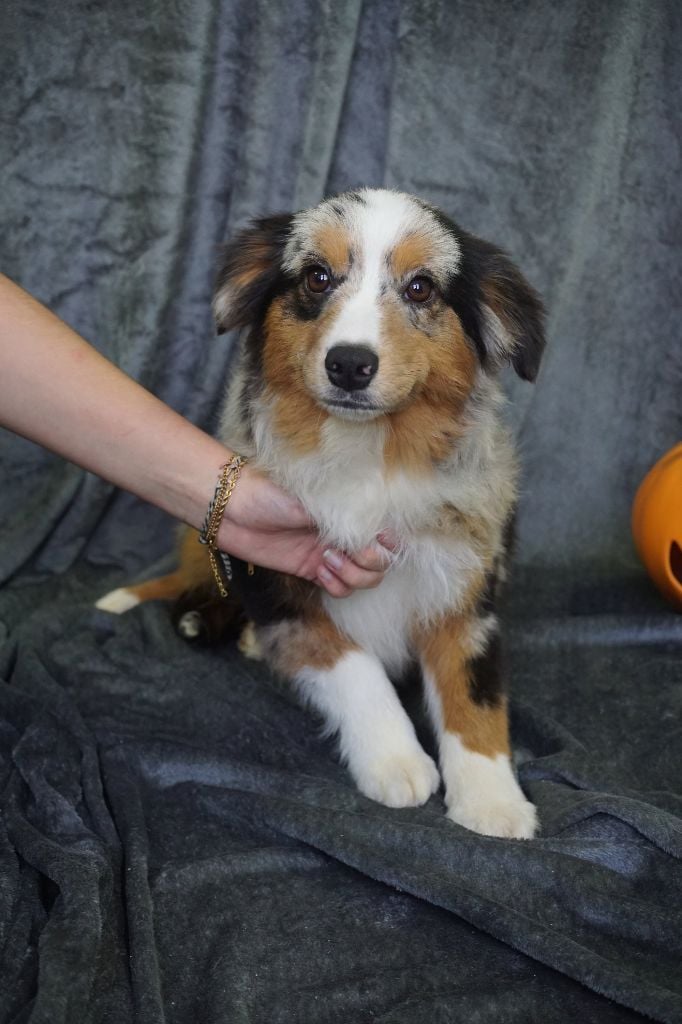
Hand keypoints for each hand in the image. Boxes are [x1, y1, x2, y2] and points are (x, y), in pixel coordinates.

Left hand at [218, 465, 390, 595]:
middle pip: (382, 562)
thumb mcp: (313, 499)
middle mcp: (345, 532)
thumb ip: (345, 517)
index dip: (391, 542)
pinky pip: (340, 589)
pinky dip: (337, 586)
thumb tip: (374, 535)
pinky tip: (321, 572)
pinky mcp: (312, 570)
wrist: (231, 509)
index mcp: (350, 510)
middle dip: (371, 563)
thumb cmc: (270, 491)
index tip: (378, 539)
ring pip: (364, 579)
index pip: (389, 532)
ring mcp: (330, 552)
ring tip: (326, 561)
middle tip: (345, 552)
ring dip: (353, 576)